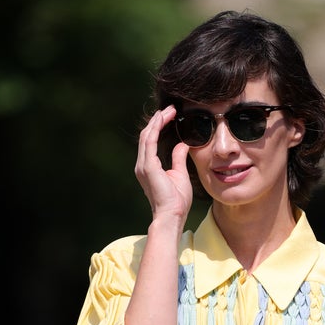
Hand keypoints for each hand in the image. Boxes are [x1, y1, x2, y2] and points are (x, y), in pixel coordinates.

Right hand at [134, 105, 192, 222]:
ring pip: (147, 136)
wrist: (172, 215)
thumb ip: (178, 158)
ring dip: (157, 121)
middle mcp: (142, 165)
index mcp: (149, 167)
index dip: (158, 126)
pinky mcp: (148, 167)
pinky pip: (150, 141)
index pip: (151, 141)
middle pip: (147, 135)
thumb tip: (182, 144)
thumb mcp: (180, 174)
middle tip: (170, 108)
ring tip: (168, 110)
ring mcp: (143, 166)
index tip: (170, 115)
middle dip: (157, 120)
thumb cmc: (177, 201)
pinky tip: (163, 118)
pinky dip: (156, 128)